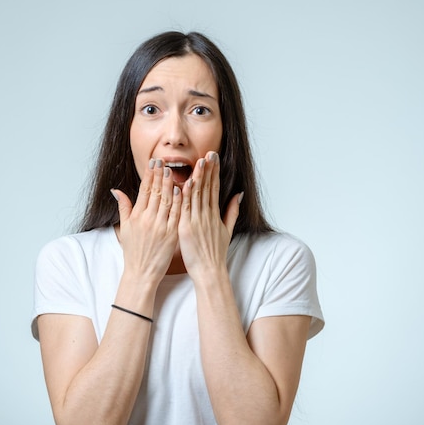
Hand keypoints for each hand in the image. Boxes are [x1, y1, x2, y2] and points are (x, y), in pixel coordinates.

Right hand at [111, 159, 181, 283]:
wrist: (141, 273)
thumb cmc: (133, 252)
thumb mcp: (124, 228)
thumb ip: (123, 207)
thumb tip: (116, 190)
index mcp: (136, 216)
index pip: (143, 190)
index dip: (148, 175)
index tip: (153, 163)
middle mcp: (147, 219)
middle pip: (155, 192)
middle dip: (159, 175)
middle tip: (163, 160)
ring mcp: (160, 227)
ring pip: (166, 201)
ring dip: (169, 184)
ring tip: (172, 170)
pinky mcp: (171, 235)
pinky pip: (176, 215)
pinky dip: (179, 202)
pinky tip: (181, 190)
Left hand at [178, 151, 241, 280]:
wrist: (210, 271)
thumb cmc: (216, 254)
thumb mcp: (227, 230)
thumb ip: (232, 212)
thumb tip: (238, 195)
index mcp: (215, 214)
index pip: (215, 188)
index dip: (214, 172)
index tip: (214, 158)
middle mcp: (207, 215)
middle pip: (208, 188)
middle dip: (208, 169)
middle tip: (209, 153)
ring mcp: (197, 221)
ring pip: (197, 195)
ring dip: (198, 177)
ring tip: (199, 162)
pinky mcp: (187, 228)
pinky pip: (186, 209)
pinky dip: (186, 196)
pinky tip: (185, 183)